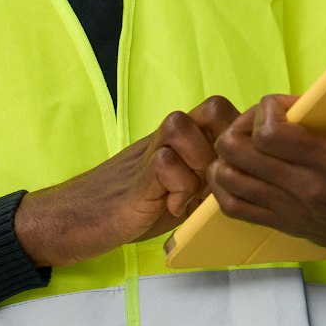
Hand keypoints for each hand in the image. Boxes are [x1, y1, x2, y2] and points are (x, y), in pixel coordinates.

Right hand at [14, 95, 240, 268]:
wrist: (77, 218)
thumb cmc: (136, 206)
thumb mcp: (183, 191)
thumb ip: (208, 178)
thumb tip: (247, 178)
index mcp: (183, 140)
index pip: (225, 112)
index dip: (240, 135)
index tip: (238, 170)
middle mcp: (168, 138)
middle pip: (212, 107)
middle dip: (224, 144)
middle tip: (216, 178)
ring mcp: (150, 153)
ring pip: (182, 124)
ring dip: (198, 162)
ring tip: (192, 192)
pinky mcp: (138, 177)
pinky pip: (165, 163)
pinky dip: (177, 190)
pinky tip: (170, 207)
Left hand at [209, 76, 325, 277]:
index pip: (271, 134)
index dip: (267, 109)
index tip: (287, 104)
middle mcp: (307, 189)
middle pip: (238, 152)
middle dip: (243, 123)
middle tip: (266, 118)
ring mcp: (291, 210)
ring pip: (227, 179)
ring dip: (231, 152)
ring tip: (254, 141)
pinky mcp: (284, 225)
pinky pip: (234, 207)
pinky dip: (226, 185)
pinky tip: (245, 168)